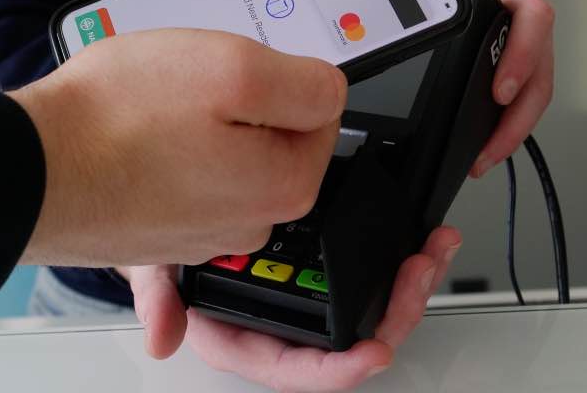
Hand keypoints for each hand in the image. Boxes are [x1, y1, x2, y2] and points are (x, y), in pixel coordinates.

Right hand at [8, 28, 346, 266]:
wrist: (25, 170)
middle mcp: (248, 224)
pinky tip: (125, 138)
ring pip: (221, 153)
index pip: (320, 111)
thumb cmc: (118, 119)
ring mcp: (197, 234)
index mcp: (285, 187)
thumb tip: (330, 93)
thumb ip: (306, 82)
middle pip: (270, 135)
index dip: (274, 77)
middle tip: (185, 89)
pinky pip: (174, 175)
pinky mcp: (153, 233)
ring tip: (147, 111)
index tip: (232, 75)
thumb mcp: (236, 67)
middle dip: (236, 103)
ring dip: (193, 126)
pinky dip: (155, 152)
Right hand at [124, 226, 462, 391]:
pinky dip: (408, 259)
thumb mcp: (154, 268)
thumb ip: (157, 298)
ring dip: (413, 285)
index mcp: (249, 340)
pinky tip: (431, 240)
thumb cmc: (170, 254)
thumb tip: (161, 337)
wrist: (175, 218)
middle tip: (417, 274)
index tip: (372, 355)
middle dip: (396, 312)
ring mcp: (316, 301)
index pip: (299, 369)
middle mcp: (289, 329)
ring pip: (377, 310)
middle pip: (356, 341)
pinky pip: (379, 276)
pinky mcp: (334, 269)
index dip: (339, 369)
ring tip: (432, 251)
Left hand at [450, 0, 554, 176]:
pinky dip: (511, 125)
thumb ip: (435, 13)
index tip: (500, 92)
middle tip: (489, 148)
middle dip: (516, 117)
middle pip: (540, 72)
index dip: (522, 56)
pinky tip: (493, 145)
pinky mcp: (527, 67)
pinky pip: (527, 99)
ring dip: (514, 130)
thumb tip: (401, 44)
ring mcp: (532, 45)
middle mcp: (527, 20)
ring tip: (486, 157)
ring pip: (537, 92)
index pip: (533, 17)